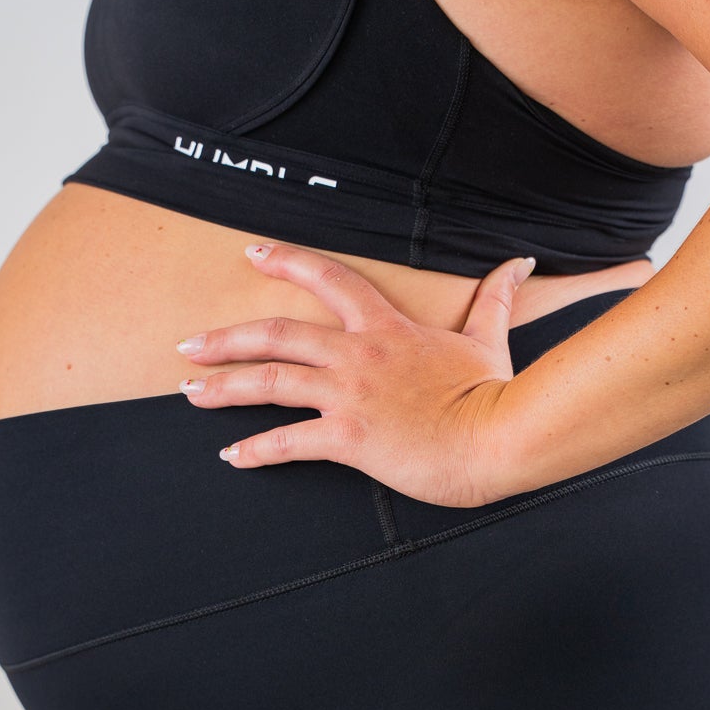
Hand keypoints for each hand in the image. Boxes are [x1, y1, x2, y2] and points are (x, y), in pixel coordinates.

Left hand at [175, 240, 535, 506]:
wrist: (498, 437)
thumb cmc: (494, 394)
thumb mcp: (490, 338)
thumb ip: (496, 299)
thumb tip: (520, 264)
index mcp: (388, 329)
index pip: (331, 280)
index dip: (287, 262)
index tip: (253, 254)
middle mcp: (359, 356)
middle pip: (277, 333)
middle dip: (226, 338)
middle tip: (189, 345)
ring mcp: (350, 396)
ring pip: (271, 381)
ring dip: (224, 386)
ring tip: (191, 392)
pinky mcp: (350, 438)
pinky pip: (289, 442)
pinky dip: (255, 450)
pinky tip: (231, 455)